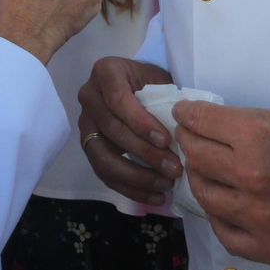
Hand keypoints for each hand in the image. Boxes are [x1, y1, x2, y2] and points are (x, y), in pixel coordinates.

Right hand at [77, 56, 181, 206]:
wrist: (137, 86)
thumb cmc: (152, 82)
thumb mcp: (159, 80)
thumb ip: (166, 99)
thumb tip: (184, 130)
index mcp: (105, 72)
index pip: (118, 100)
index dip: (141, 122)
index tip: (166, 140)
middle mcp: (89, 97)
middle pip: (112, 131)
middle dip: (145, 153)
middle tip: (174, 168)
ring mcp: (86, 124)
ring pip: (103, 158)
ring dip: (137, 177)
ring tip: (166, 185)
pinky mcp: (89, 148)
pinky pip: (105, 174)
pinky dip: (131, 189)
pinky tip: (156, 196)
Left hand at [173, 101, 269, 266]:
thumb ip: (247, 125)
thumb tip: (209, 125)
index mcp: (257, 136)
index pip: (201, 122)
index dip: (187, 115)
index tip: (183, 115)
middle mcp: (252, 176)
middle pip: (197, 158)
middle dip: (188, 143)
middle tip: (188, 139)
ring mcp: (259, 217)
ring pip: (206, 197)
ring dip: (200, 180)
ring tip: (202, 172)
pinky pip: (226, 235)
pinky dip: (219, 218)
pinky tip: (222, 207)